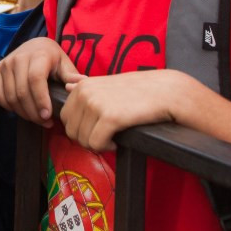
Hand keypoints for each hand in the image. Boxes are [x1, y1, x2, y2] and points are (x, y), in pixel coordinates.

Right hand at [0, 37, 83, 125]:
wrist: (34, 45)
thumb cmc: (52, 58)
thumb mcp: (64, 63)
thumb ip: (72, 75)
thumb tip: (82, 84)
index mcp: (38, 54)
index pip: (35, 79)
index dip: (40, 100)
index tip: (48, 115)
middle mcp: (19, 57)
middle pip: (22, 91)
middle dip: (33, 112)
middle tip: (46, 122)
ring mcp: (6, 64)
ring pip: (10, 96)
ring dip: (23, 113)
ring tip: (37, 119)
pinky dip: (9, 107)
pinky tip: (22, 111)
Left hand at [59, 70, 183, 151]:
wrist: (165, 91)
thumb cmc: (138, 90)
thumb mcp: (107, 83)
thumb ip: (86, 86)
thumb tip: (67, 85)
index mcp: (82, 86)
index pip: (65, 117)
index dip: (80, 129)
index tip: (97, 128)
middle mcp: (84, 93)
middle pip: (71, 131)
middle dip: (87, 139)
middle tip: (105, 137)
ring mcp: (95, 104)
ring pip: (83, 140)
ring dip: (98, 144)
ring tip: (113, 137)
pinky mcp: (110, 117)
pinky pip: (96, 143)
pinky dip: (106, 147)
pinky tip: (117, 141)